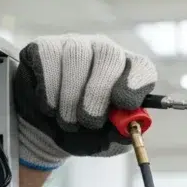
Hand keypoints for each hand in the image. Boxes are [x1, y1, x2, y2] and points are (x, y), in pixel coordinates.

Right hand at [13, 34, 156, 169]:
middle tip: (89, 121)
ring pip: (77, 54)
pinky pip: (48, 56)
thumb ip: (119, 135)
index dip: (136, 83)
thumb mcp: (103, 141)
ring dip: (70, 96)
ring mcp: (74, 45)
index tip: (125, 104)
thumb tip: (126, 128)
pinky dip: (49, 88)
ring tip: (67, 121)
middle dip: (98, 92)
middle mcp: (103, 52)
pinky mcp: (45, 46)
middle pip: (109, 54)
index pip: (141, 67)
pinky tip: (49, 106)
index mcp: (126, 74)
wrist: (44, 132)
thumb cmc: (81, 133)